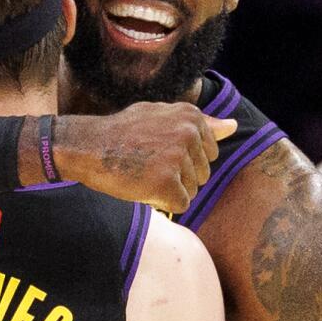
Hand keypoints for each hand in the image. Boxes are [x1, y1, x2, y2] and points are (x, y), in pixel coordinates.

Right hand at [56, 104, 236, 213]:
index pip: (208, 155)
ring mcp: (178, 158)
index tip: (157, 150)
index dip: (183, 160)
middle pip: (202, 175)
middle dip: (178, 177)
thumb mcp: (162, 116)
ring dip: (169, 190)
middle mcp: (188, 133)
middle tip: (147, 163)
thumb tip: (234, 126)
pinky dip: (161, 202)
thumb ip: (201, 123)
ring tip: (143, 173)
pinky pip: (180, 205)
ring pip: (192, 191)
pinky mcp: (167, 183)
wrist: (87, 146)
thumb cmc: (123, 132)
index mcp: (191, 116)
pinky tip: (142, 186)